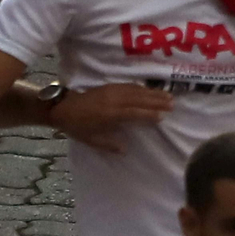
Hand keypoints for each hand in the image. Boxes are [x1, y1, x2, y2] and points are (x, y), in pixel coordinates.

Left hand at [49, 83, 173, 151]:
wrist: (62, 107)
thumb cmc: (76, 126)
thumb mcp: (90, 139)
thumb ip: (108, 144)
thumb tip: (125, 150)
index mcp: (109, 114)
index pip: (134, 112)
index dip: (149, 114)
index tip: (162, 116)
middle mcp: (113, 100)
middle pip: (139, 99)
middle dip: (157, 101)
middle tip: (172, 103)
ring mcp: (112, 91)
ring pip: (137, 91)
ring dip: (153, 93)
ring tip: (167, 95)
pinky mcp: (110, 86)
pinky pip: (130, 86)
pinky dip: (142, 88)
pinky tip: (150, 90)